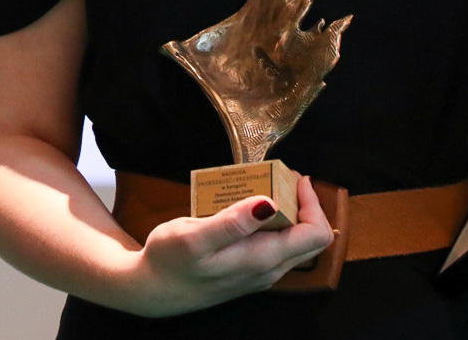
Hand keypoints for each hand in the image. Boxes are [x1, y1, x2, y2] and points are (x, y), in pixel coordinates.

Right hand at [121, 172, 334, 316]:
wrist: (151, 290)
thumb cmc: (169, 260)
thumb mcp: (194, 237)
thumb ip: (232, 223)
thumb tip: (269, 203)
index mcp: (263, 260)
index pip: (315, 235)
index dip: (312, 203)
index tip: (294, 178)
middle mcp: (269, 270)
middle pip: (309, 237)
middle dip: (302, 204)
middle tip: (281, 177)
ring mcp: (260, 273)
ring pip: (294, 241)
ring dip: (288, 212)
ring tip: (266, 186)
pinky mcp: (249, 270)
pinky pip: (276, 244)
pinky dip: (273, 222)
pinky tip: (249, 207)